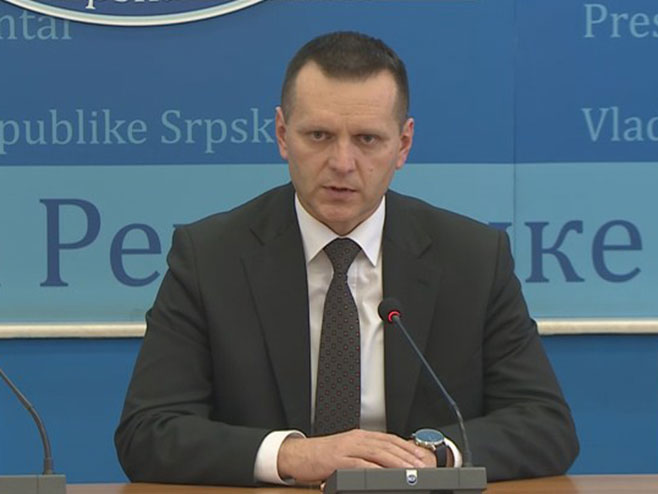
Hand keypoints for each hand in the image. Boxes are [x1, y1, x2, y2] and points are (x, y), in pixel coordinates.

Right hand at [277, 429, 434, 483]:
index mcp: (360, 436)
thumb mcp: (349, 452)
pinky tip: (383, 475)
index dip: (408, 447)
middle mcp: (356, 439)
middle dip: (407, 456)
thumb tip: (388, 466)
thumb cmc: (323, 456)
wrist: (299, 455)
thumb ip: (367, 456)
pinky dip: (373, 469)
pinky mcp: (337, 459)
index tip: (422, 458)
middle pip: (387, 445)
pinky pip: (359, 463)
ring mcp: (347, 448)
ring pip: (377, 452)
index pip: (390, 439)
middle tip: (422, 466)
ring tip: (409, 471)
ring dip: (396, 462)